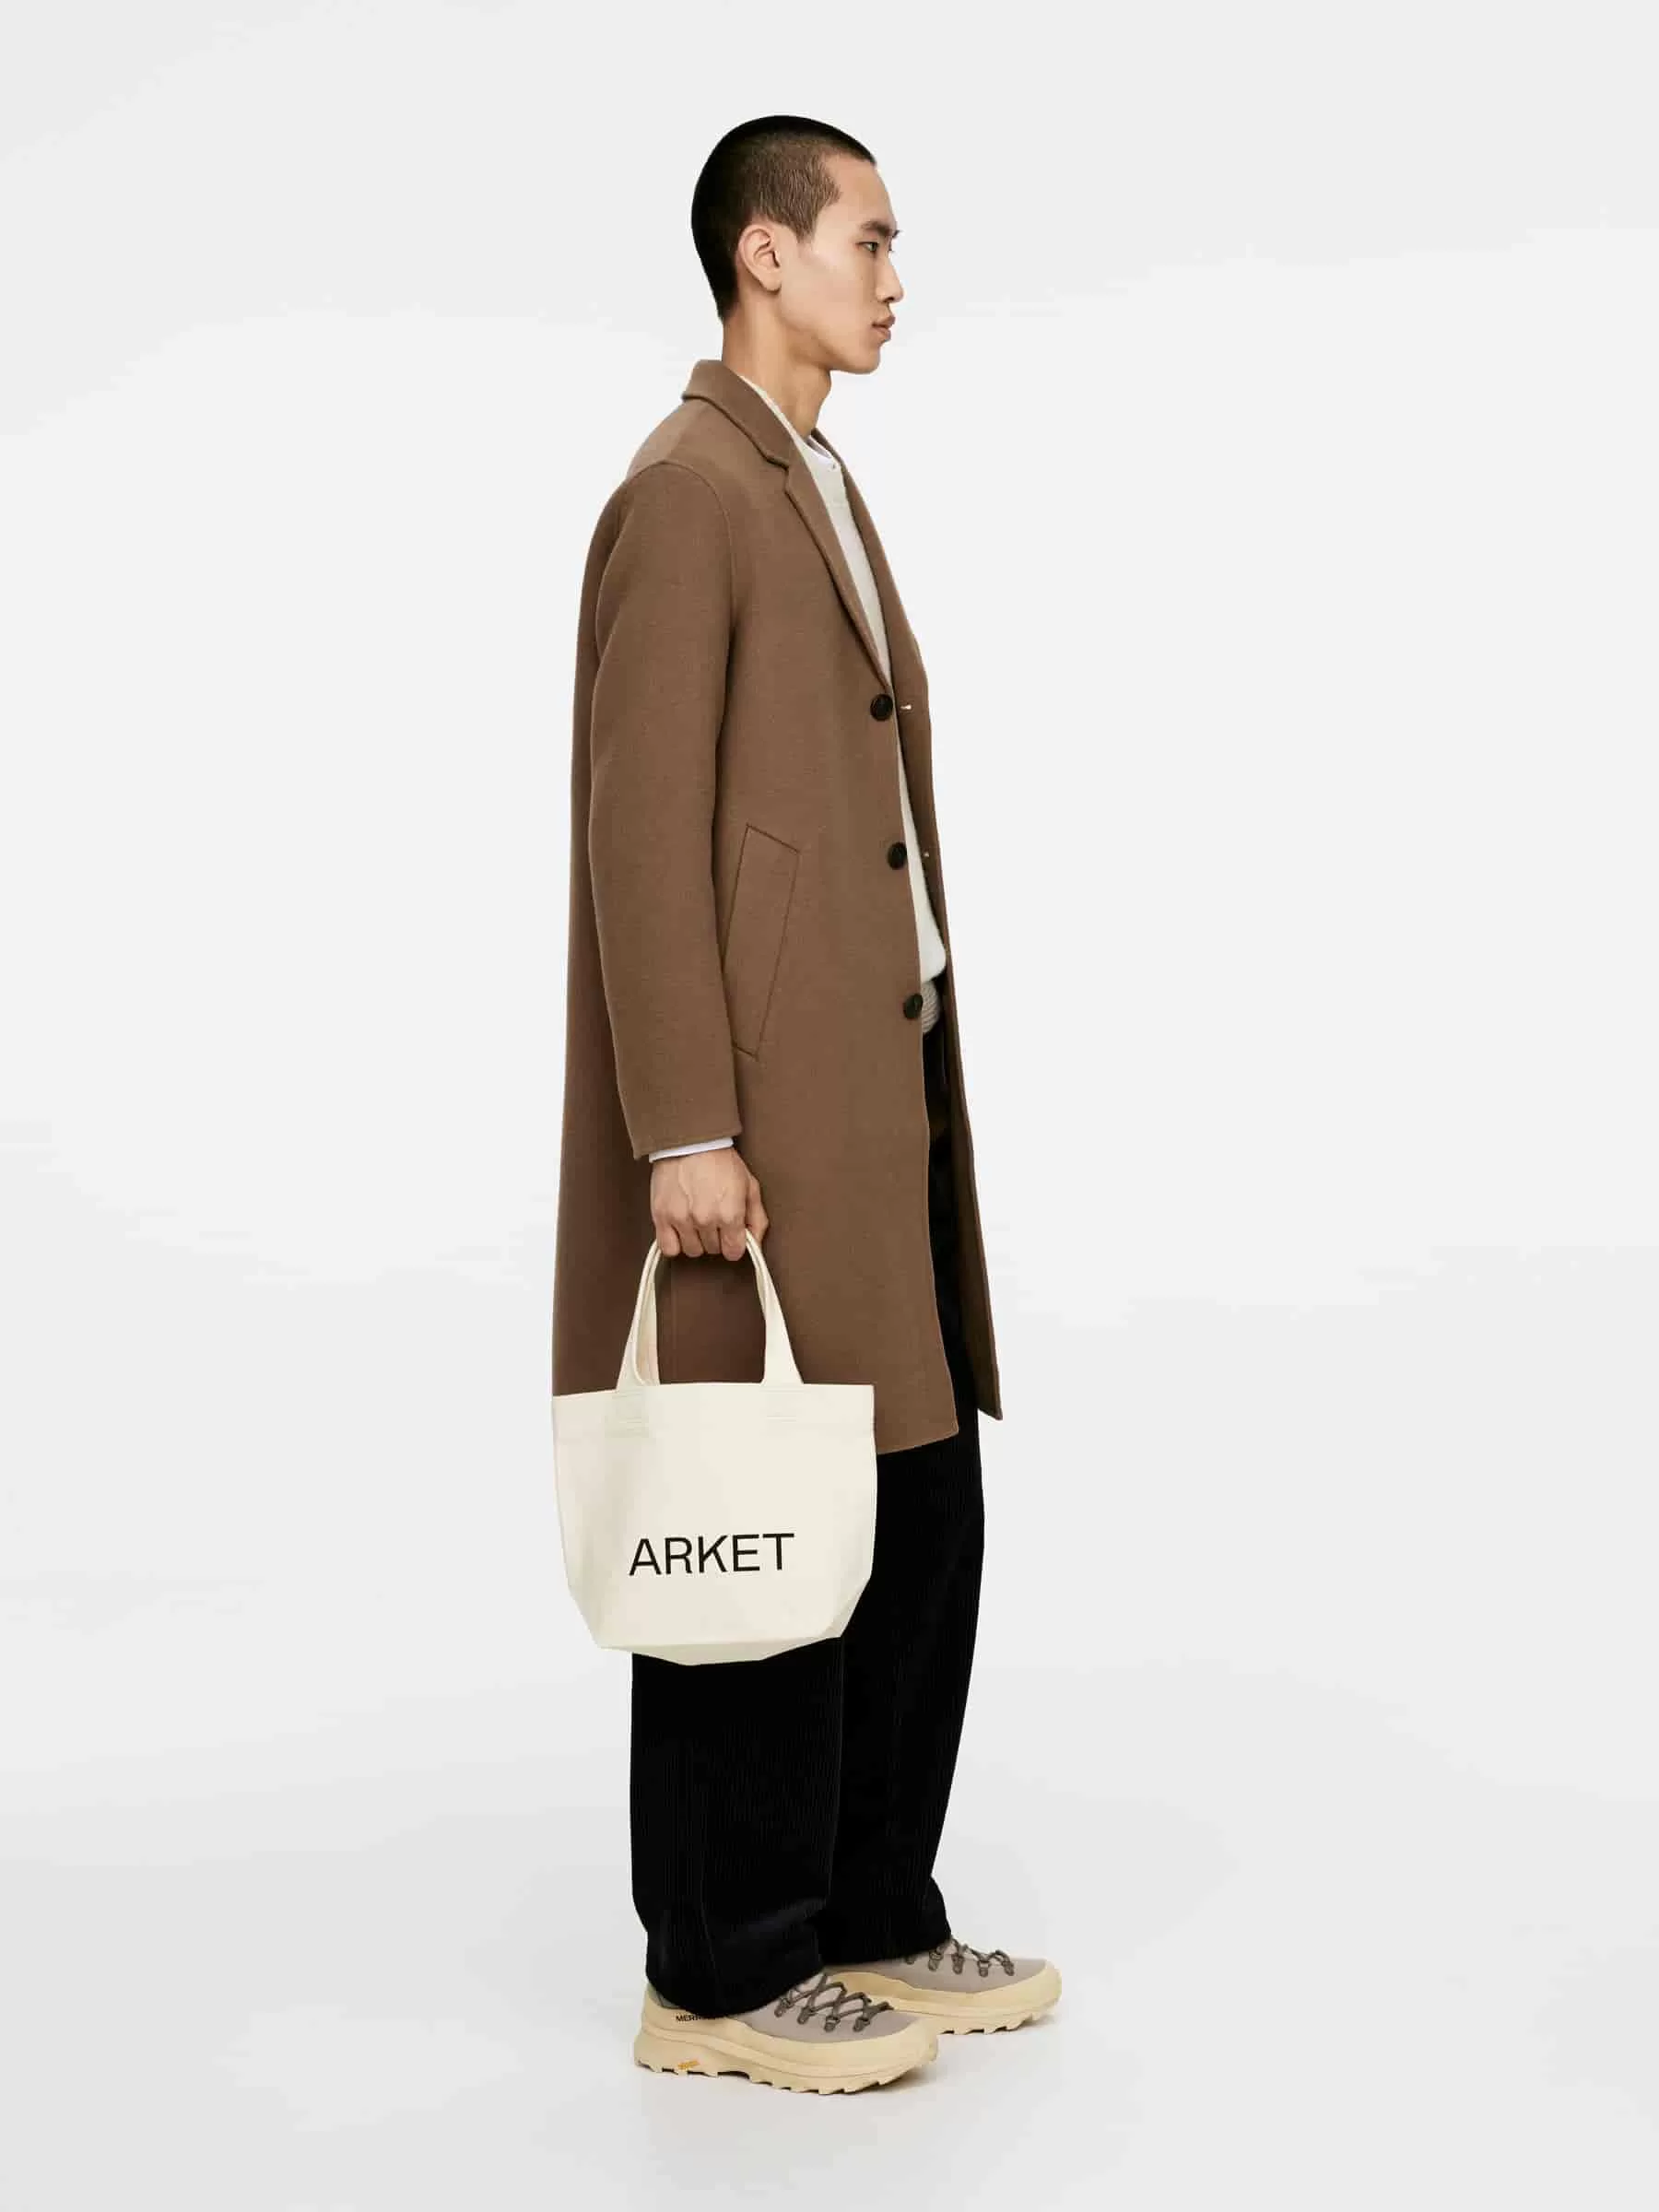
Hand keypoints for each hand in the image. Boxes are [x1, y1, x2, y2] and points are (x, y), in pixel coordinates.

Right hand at [650, 1146, 767, 1261]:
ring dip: (696, 1239)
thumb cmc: (721, 1161)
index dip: (734, 1243)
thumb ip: (757, 1219)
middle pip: (713, 1250)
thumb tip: (755, 1244)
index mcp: (730, 1214)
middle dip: (716, 1237)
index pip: (734, 1252)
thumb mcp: (750, 1186)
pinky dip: (675, 1243)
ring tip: (696, 1219)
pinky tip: (681, 1229)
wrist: (690, 1141)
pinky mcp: (661, 1216)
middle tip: (713, 1217)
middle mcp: (705, 1220)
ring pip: (692, 1251)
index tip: (730, 1234)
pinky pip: (669, 1248)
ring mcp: (681, 1219)